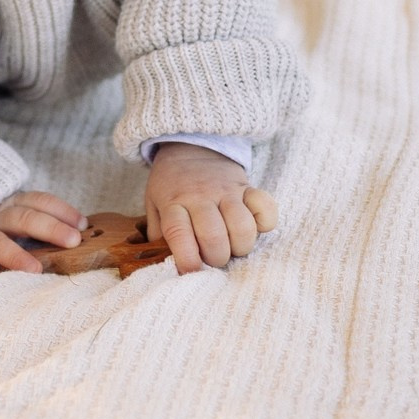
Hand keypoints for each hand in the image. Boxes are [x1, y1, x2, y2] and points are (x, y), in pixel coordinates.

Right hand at [0, 190, 84, 280]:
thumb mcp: (16, 225)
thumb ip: (40, 232)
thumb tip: (79, 243)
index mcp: (12, 205)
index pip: (38, 201)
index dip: (61, 210)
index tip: (82, 225)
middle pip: (22, 217)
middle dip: (49, 227)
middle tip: (72, 241)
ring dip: (14, 254)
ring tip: (34, 270)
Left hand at [144, 142, 277, 274]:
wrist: (191, 147)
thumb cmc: (171, 185)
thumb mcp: (153, 204)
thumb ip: (157, 233)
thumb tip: (162, 263)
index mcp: (173, 202)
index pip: (178, 233)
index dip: (187, 259)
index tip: (191, 271)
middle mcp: (200, 196)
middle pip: (214, 236)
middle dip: (216, 258)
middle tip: (213, 257)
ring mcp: (226, 191)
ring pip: (242, 227)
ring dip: (240, 246)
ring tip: (232, 246)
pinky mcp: (247, 187)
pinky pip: (265, 207)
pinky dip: (264, 223)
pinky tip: (253, 226)